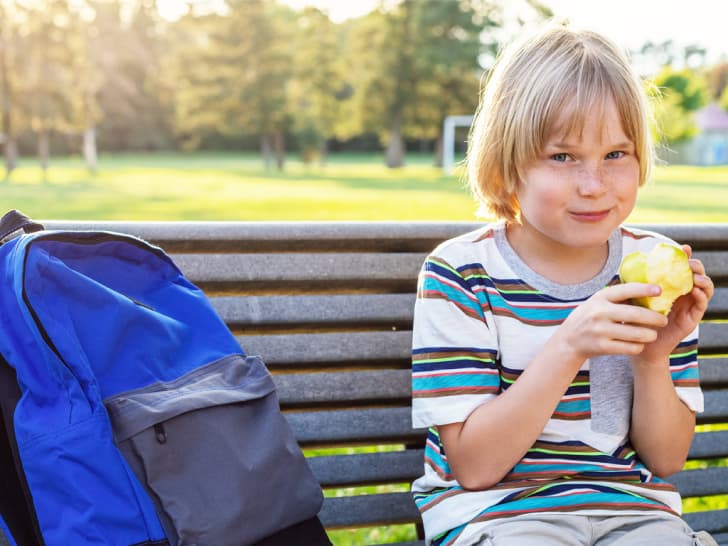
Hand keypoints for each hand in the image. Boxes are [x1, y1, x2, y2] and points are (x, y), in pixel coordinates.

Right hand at [557, 282, 667, 362]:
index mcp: (600, 298)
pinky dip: (639, 346)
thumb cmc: (590, 318)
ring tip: (652, 334)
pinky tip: (639, 344)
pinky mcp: (603, 347)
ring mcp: (601, 331)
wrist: (569, 340)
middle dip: (655, 318)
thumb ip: (618, 298)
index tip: (659, 289)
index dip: (644, 289)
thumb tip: (648, 290)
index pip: (626, 290)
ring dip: (650, 335)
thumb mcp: (598, 302)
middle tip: (664, 320)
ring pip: (637, 334)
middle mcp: (600, 312)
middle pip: (636, 314)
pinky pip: (631, 348)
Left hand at [636, 245, 713, 365]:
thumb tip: (629, 262)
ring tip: (694, 277)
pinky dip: (701, 295)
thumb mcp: (635, 296)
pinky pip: (702, 304)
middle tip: (689, 264)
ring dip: (702, 279)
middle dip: (696, 266)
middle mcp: (684, 292)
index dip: (686, 256)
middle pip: (698, 273)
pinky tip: (694, 290)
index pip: (682, 266)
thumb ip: (637, 282)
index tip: (684, 248)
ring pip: (705, 287)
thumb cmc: (636, 318)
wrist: (641, 342)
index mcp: (671, 284)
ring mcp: (690, 304)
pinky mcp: (693, 317)